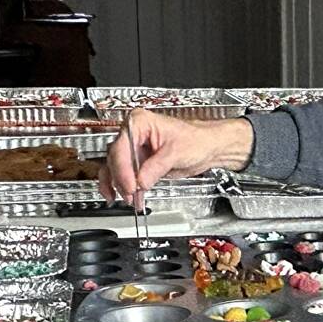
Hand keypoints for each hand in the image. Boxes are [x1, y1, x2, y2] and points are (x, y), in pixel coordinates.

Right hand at [99, 111, 253, 208]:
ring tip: (130, 199)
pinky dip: (125, 188)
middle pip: (116, 158)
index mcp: (139, 122)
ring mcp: (134, 149)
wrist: (207, 147)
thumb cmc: (196, 140)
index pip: (122, 147)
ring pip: (115, 168)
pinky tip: (129, 198)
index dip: (123, 169)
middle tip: (130, 195)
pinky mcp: (138, 163)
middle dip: (122, 179)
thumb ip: (156, 167)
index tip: (130, 186)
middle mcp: (133, 134)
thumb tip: (141, 182)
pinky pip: (124, 176)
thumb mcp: (176, 152)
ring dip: (120, 186)